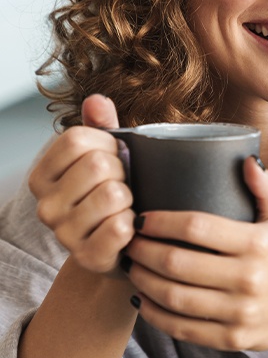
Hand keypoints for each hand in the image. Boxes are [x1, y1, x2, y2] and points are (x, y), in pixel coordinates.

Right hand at [29, 95, 134, 273]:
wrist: (118, 245)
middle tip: (121, 184)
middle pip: (97, 164)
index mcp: (43, 174)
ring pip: (113, 194)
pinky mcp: (87, 256)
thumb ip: (101, 126)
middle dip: (122, 171)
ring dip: (129, 198)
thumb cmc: (110, 192)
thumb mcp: (105, 154)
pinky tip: (127, 228)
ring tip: (122, 207)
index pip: (76, 138)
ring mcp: (63, 233)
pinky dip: (133, 224)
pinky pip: (120, 226)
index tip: (113, 157)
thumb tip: (97, 100)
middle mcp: (46, 205)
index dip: (106, 143)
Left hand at [122, 157, 267, 353]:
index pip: (198, 227)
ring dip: (143, 280)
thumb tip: (247, 160)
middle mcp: (248, 279)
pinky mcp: (230, 339)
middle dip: (144, 250)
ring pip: (174, 297)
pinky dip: (154, 314)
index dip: (162, 221)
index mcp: (257, 244)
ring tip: (130, 266)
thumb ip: (267, 187)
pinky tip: (141, 299)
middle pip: (179, 263)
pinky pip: (182, 328)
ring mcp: (238, 313)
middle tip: (128, 240)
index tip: (142, 217)